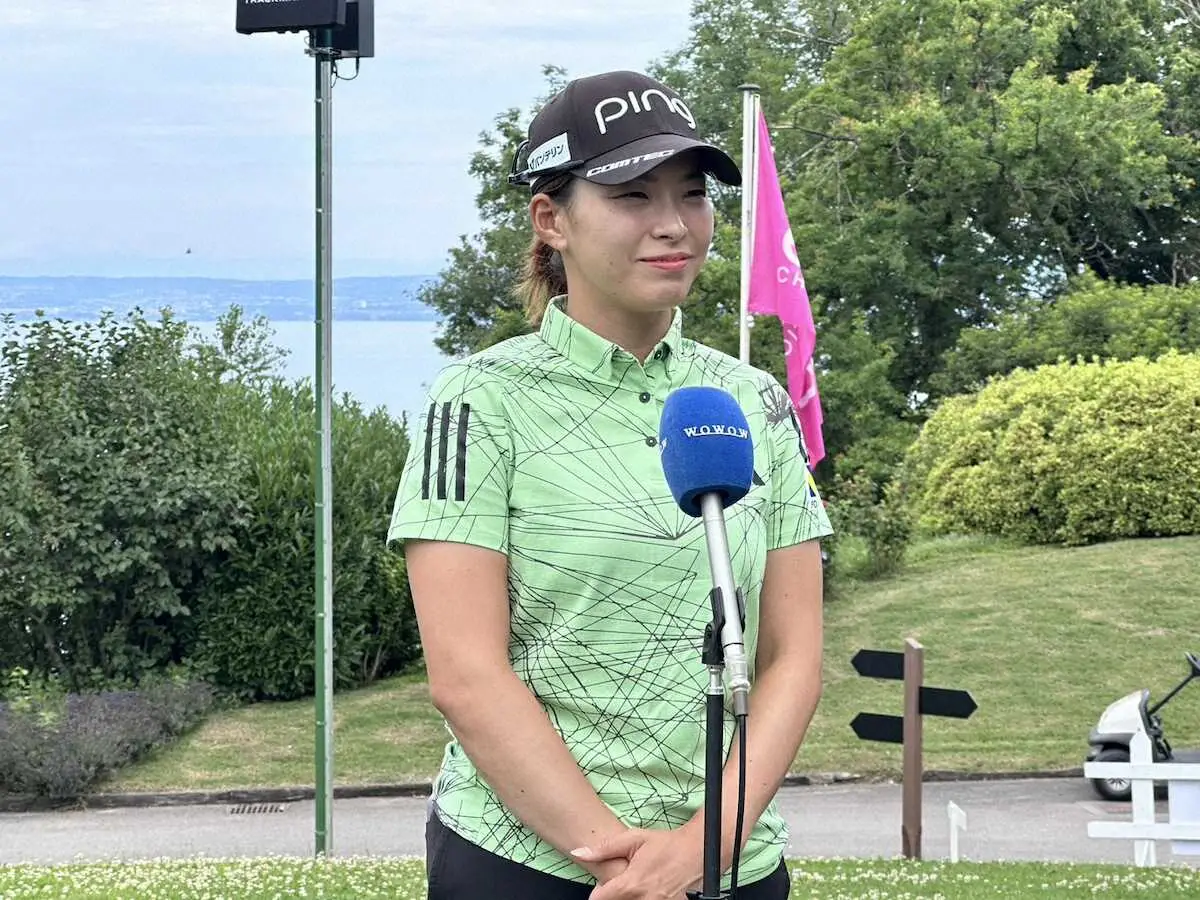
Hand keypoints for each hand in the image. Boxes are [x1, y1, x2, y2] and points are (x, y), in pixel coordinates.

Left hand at [572, 828, 701, 899]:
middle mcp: (644, 899)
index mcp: (632, 883)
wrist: (696, 851)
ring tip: (634, 887)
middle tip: (620, 884)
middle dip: (612, 896)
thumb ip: (604, 848)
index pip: (600, 899)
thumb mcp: (634, 838)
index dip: (596, 894)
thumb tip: (578, 852)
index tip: (600, 888)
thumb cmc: (664, 843)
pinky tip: (646, 892)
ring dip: (628, 898)